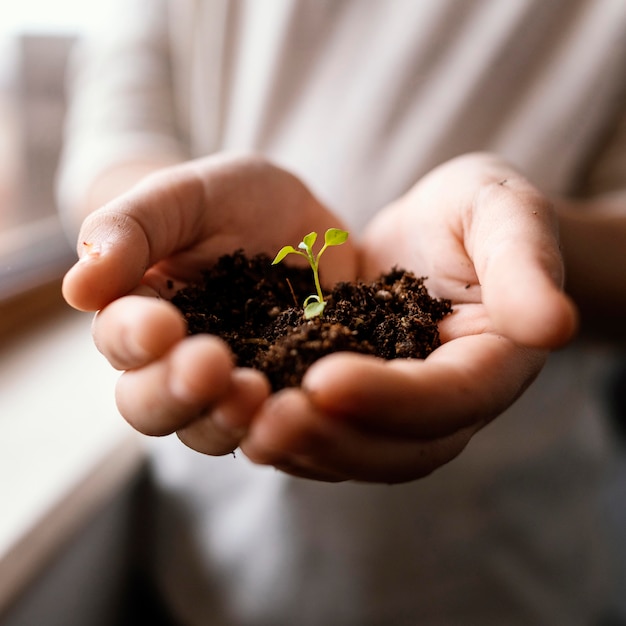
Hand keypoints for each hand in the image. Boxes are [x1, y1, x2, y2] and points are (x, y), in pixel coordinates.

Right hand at [62, 153, 357, 454]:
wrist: (293, 218)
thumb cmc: (224, 202)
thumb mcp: (178, 199)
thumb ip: (128, 232)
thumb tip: (77, 290)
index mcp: (141, 319)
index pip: (122, 344)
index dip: (135, 341)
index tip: (162, 325)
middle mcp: (177, 364)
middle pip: (156, 406)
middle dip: (177, 393)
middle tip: (211, 366)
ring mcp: (233, 383)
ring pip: (212, 429)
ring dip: (227, 420)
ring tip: (256, 394)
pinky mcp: (283, 389)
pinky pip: (278, 422)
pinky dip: (285, 423)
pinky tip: (303, 405)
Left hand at [239, 153, 578, 482]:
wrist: (436, 230)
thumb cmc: (477, 212)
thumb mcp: (504, 215)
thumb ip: (526, 264)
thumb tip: (553, 326)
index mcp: (490, 362)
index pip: (448, 398)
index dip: (391, 398)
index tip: (326, 378)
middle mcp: (447, 402)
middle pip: (400, 448)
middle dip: (335, 440)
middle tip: (269, 420)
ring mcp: (401, 409)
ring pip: (357, 454)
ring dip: (302, 448)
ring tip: (244, 424)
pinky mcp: (360, 399)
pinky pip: (329, 432)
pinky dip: (289, 433)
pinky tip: (242, 415)